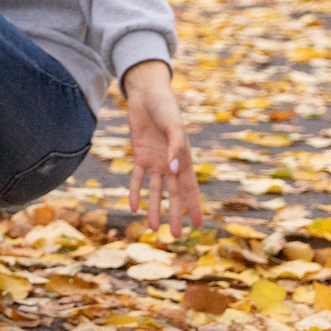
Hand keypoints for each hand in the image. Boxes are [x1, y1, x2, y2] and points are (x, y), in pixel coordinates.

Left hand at [121, 60, 203, 238]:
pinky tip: (132, 206)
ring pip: (155, 190)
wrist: (146, 94)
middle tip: (174, 236)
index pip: (191, 188)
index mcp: (184, 158)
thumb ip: (176, 148)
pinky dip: (135, 191)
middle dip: (174, 215)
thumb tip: (174, 172)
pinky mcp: (139, 155)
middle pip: (173, 194)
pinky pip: (136, 177)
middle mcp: (170, 163)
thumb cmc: (166, 108)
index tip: (198, 226)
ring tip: (153, 228)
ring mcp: (155, 161)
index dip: (194, 206)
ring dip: (154, 208)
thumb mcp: (174, 126)